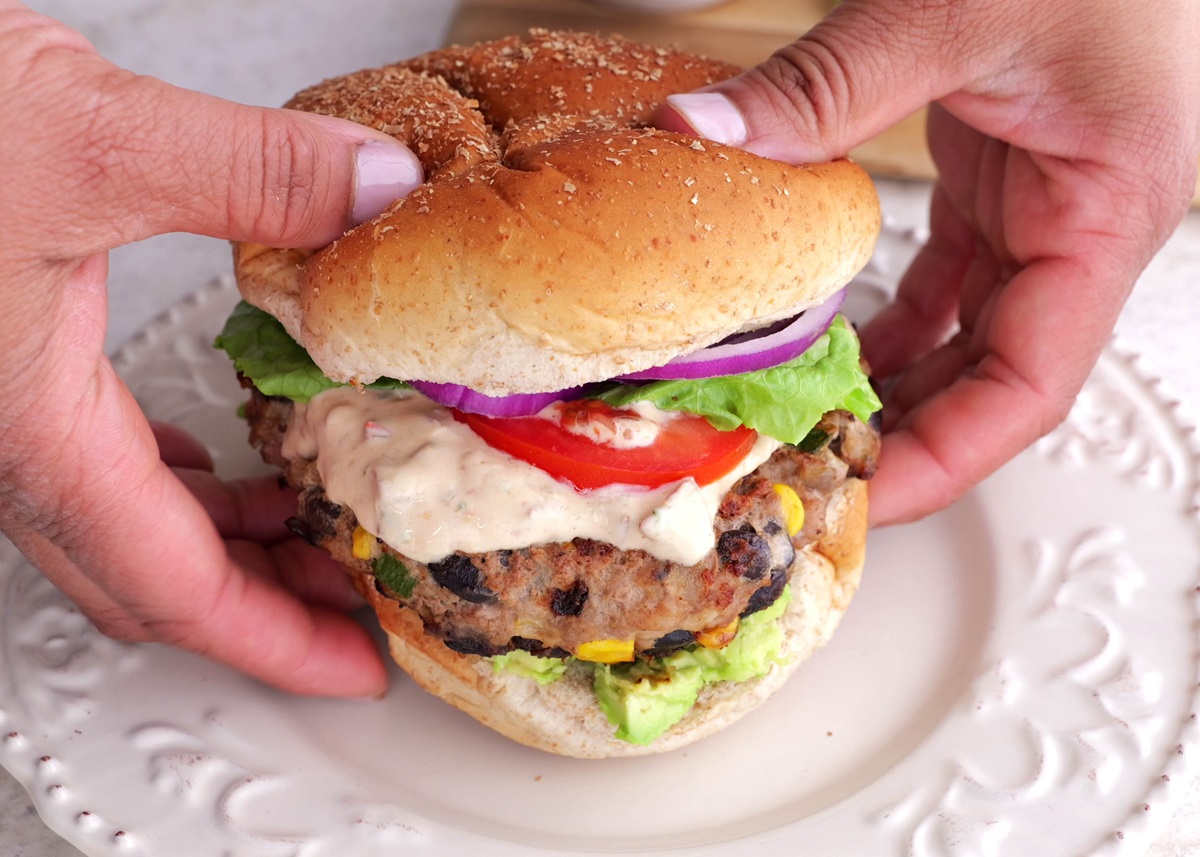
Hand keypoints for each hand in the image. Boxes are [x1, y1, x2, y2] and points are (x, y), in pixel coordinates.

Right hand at [0, 3, 422, 694]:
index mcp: (29, 430)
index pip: (177, 589)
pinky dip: (174, 486)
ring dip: (224, 548)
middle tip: (358, 606)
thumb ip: (250, 171)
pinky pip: (96, 467)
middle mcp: (5, 441)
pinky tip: (213, 464)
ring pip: (123, 528)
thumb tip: (373, 190)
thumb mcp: (88, 136)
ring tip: (312, 535)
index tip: (353, 666)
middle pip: (155, 579)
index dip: (278, 641)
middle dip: (266, 608)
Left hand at [658, 0, 1199, 524]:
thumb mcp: (954, 7)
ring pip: (972, 331)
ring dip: (895, 381)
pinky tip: (836, 340)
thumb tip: (704, 135)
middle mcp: (1085, 220)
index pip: (1030, 383)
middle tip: (809, 465)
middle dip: (907, 434)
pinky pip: (951, 275)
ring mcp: (1046, 201)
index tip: (861, 492)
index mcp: (1110, 207)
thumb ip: (825, 85)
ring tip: (808, 419)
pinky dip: (893, 317)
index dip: (946, 457)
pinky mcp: (1007, 174)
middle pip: (996, 375)